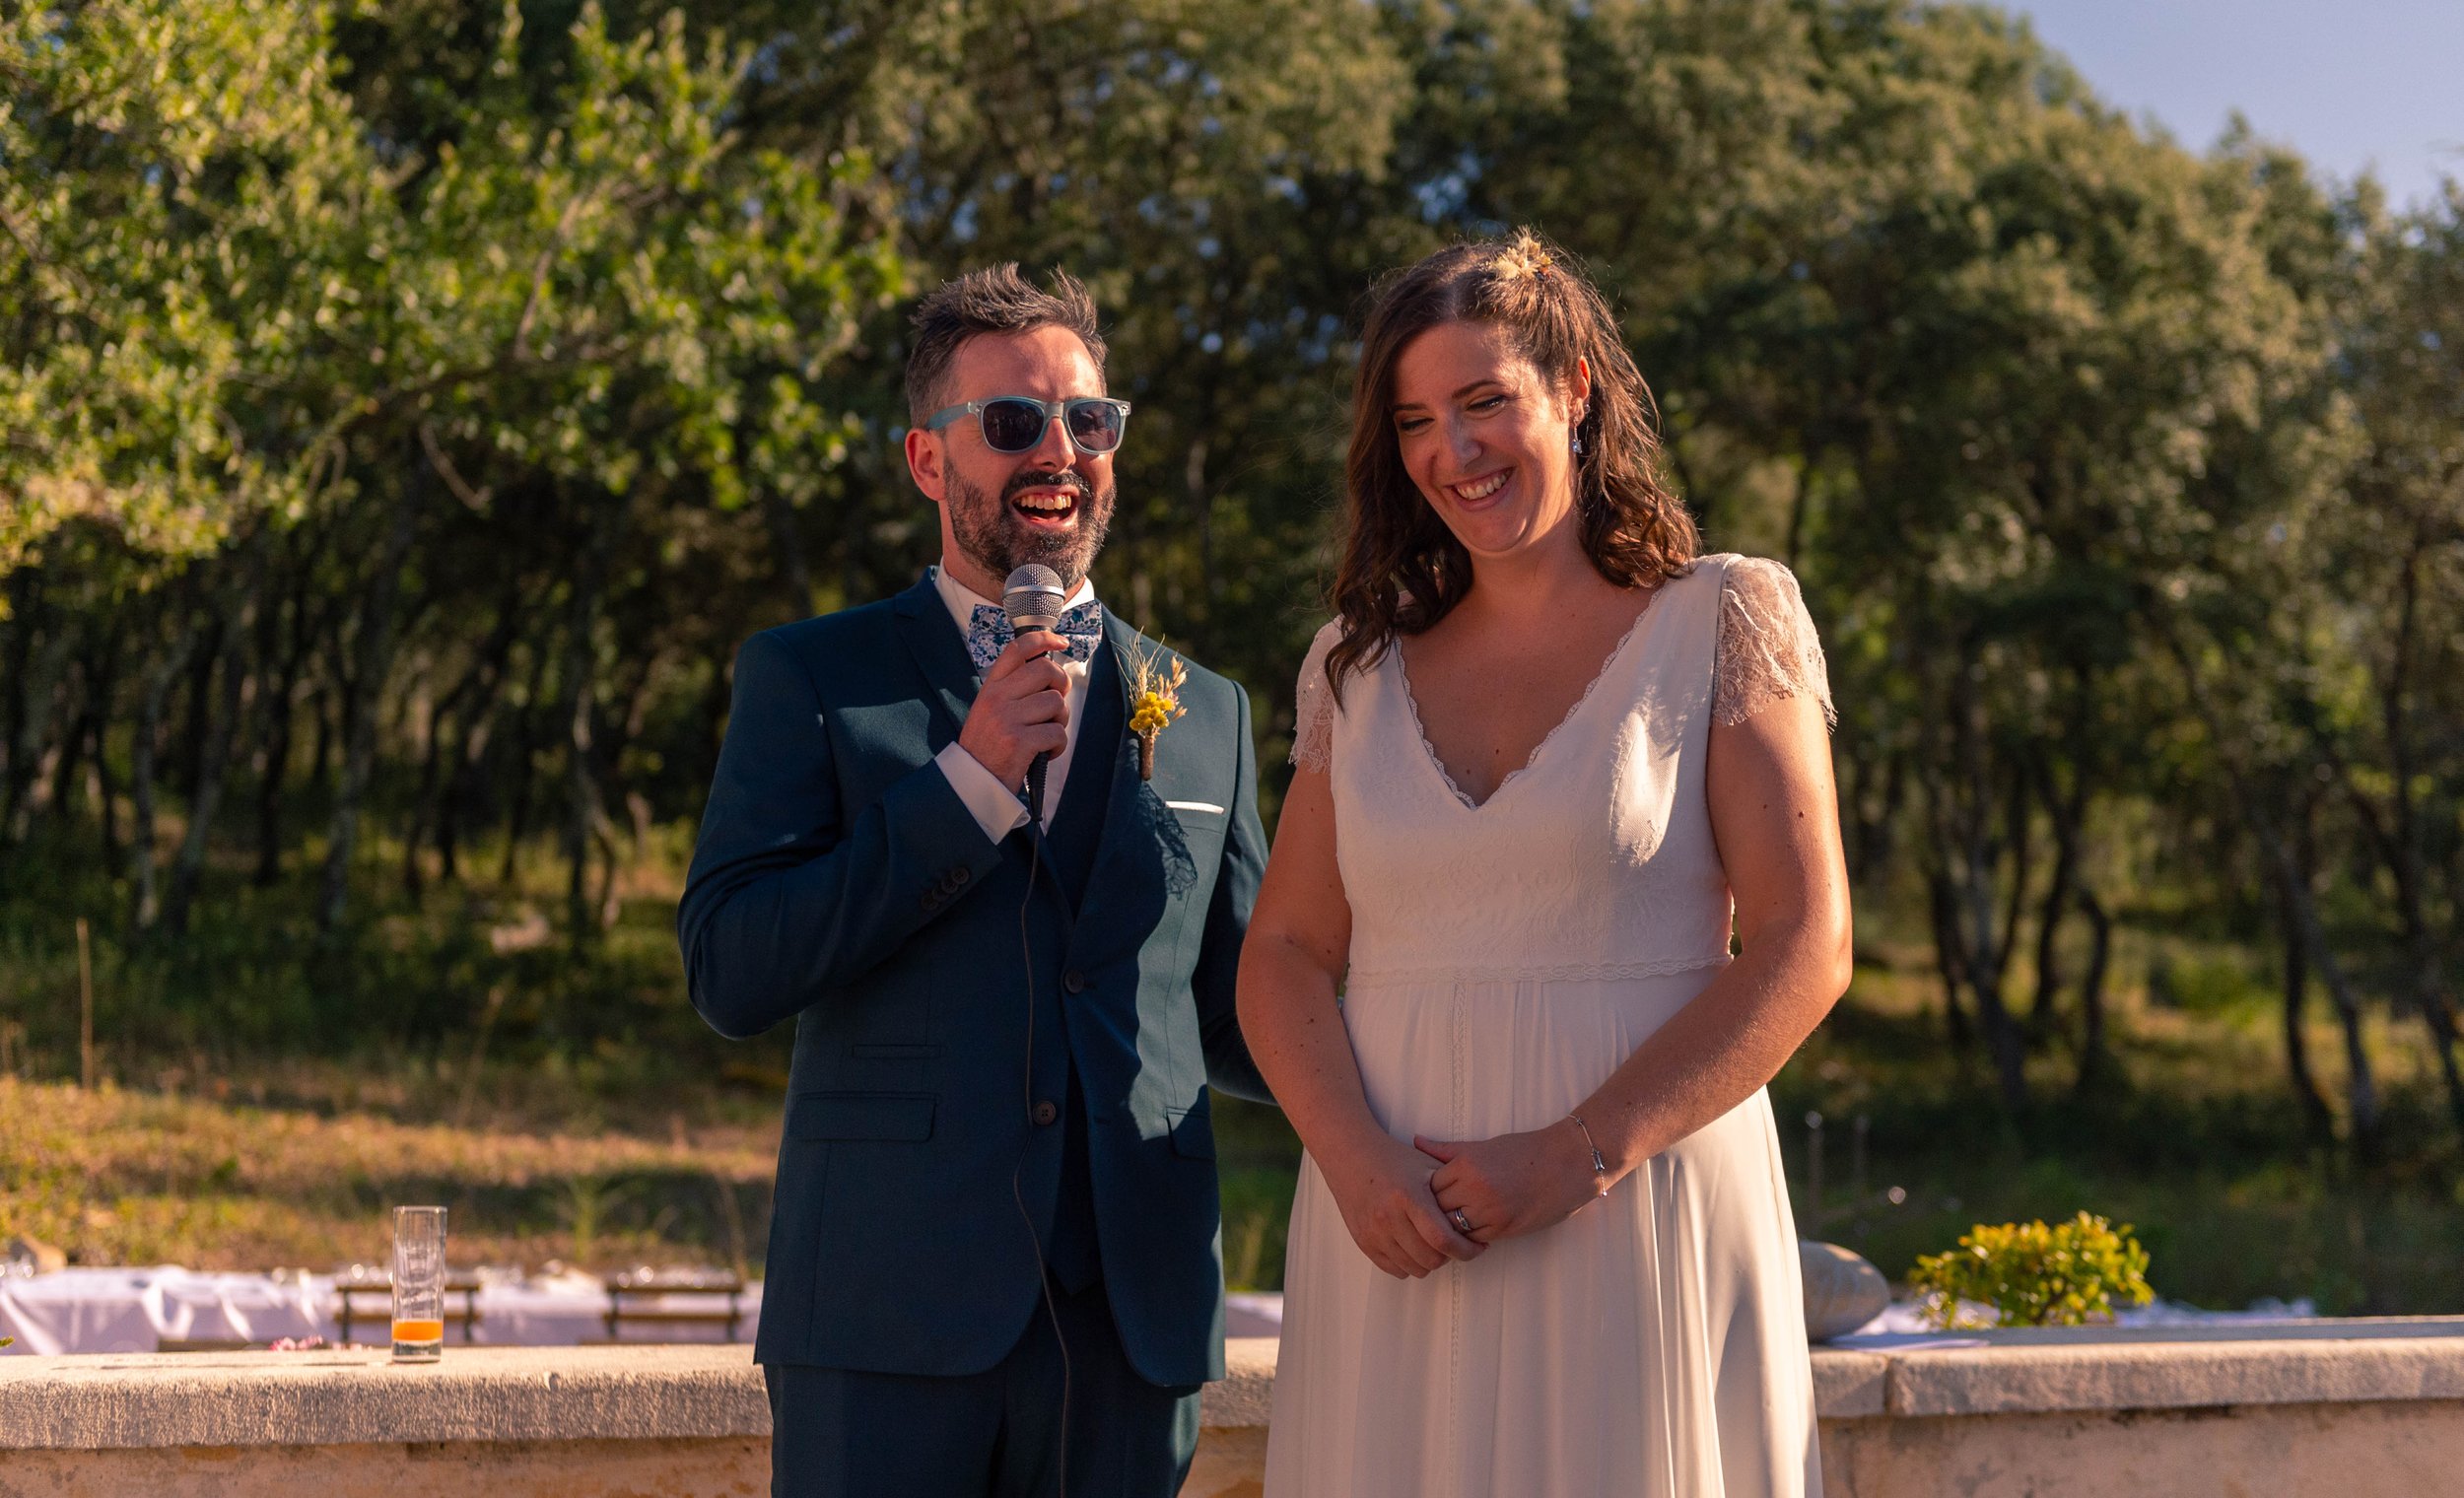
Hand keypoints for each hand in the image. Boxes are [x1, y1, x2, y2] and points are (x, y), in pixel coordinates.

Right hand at [957, 631, 1069, 787]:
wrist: (971, 782)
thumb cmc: (987, 747)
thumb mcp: (990, 711)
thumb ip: (1014, 691)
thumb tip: (1050, 675)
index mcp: (991, 688)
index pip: (1017, 650)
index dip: (1043, 639)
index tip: (1060, 643)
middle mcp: (997, 698)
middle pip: (1045, 671)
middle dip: (1062, 685)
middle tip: (1056, 703)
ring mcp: (1008, 719)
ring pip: (1056, 703)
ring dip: (1060, 720)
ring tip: (1047, 733)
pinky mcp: (1019, 741)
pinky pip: (1057, 732)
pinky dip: (1059, 745)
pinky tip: (1046, 752)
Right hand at [1316, 1131, 1483, 1278]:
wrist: (1351, 1155)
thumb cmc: (1392, 1158)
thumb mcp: (1426, 1165)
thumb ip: (1451, 1190)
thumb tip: (1476, 1216)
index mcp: (1409, 1196)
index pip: (1443, 1239)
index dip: (1466, 1250)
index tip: (1477, 1247)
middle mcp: (1388, 1216)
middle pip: (1430, 1259)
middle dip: (1450, 1256)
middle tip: (1455, 1244)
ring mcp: (1373, 1231)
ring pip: (1413, 1268)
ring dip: (1429, 1262)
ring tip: (1433, 1244)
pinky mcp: (1363, 1241)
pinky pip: (1393, 1269)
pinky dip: (1408, 1264)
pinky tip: (1414, 1247)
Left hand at [1415, 1120, 1605, 1244]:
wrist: (1567, 1164)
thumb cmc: (1525, 1150)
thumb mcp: (1484, 1145)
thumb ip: (1448, 1150)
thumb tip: (1416, 1141)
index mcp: (1467, 1165)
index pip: (1429, 1185)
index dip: (1427, 1191)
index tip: (1428, 1193)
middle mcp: (1475, 1189)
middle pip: (1437, 1209)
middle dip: (1433, 1212)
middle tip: (1432, 1213)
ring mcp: (1489, 1211)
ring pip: (1453, 1228)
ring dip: (1449, 1228)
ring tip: (1447, 1225)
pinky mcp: (1504, 1228)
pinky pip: (1474, 1239)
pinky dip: (1468, 1237)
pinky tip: (1469, 1231)